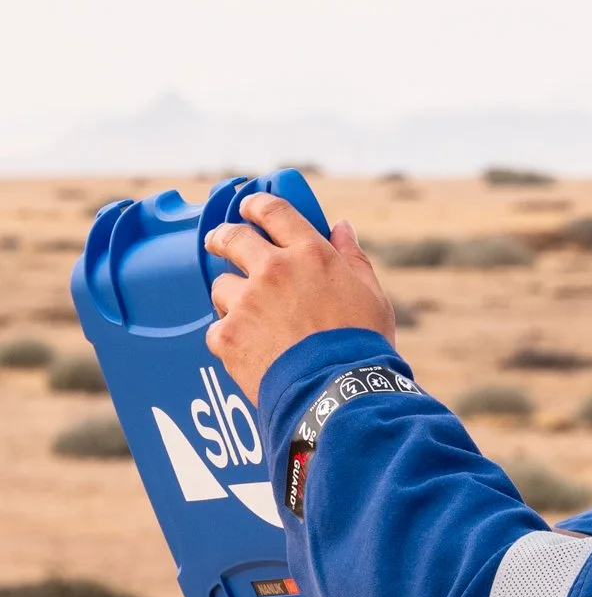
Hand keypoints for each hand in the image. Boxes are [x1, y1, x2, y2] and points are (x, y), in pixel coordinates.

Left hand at [203, 192, 396, 402]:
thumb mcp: (369, 292)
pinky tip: (246, 349)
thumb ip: (351, 256)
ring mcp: (246, 302)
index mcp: (310, 252)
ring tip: (246, 316)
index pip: (274, 211)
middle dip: (223, 237)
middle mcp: (273, 269)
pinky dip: (228, 337)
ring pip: (221, 287)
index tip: (249, 206)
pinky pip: (216, 329)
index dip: (256, 204)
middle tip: (220, 242)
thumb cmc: (360, 342)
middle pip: (233, 238)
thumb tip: (341, 227)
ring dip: (231, 297)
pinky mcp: (228, 335)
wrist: (336, 392)